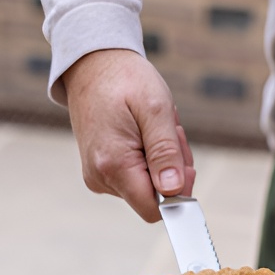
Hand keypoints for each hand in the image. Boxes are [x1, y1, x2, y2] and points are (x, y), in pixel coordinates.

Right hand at [60, 49, 195, 222]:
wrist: (93, 64)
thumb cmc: (124, 80)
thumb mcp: (155, 109)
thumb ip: (165, 152)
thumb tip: (173, 190)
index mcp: (113, 165)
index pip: (153, 210)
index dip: (177, 193)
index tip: (181, 160)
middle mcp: (101, 177)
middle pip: (155, 197)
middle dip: (172, 167)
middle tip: (168, 131)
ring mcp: (99, 175)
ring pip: (149, 187)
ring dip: (163, 159)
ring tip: (152, 126)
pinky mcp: (101, 170)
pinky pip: (138, 176)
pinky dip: (150, 156)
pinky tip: (143, 131)